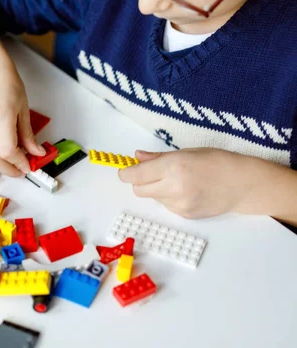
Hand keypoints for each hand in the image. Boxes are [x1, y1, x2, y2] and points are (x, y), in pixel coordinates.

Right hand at [0, 68, 45, 176]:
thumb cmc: (8, 87)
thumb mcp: (24, 110)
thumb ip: (28, 136)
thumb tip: (37, 154)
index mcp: (0, 116)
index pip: (8, 151)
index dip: (19, 163)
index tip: (26, 166)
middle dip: (8, 169)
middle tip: (18, 170)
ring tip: (5, 164)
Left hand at [118, 148, 259, 217]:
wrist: (243, 184)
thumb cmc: (217, 162)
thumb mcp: (186, 152)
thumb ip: (158, 157)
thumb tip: (137, 157)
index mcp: (173, 167)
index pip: (136, 175)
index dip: (126, 173)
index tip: (125, 171)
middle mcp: (174, 187)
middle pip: (138, 190)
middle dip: (139, 182)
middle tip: (151, 173)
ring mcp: (179, 204)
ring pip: (152, 198)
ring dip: (156, 189)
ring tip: (177, 180)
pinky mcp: (185, 215)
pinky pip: (166, 206)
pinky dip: (169, 198)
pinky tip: (186, 191)